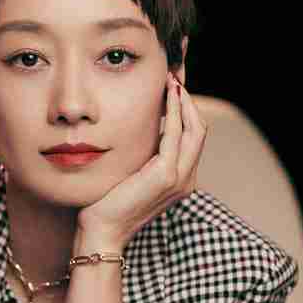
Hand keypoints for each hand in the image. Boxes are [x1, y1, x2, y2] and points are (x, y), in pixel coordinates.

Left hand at [76, 71, 208, 251]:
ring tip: (172, 79)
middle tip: (176, 74)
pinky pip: (176, 135)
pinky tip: (167, 95)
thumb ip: (144, 152)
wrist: (103, 228)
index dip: (186, 107)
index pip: (191, 134)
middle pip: (199, 128)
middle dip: (189, 99)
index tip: (174, 84)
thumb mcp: (132, 171)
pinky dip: (174, 112)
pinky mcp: (167, 176)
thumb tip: (140, 124)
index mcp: (180, 176)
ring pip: (194, 129)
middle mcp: (186, 177)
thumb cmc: (110, 199)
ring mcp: (180, 178)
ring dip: (184, 101)